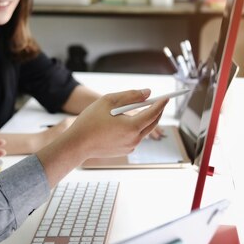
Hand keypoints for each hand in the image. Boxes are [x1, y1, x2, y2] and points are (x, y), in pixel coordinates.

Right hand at [37, 89, 166, 185]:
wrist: (77, 144)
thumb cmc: (90, 121)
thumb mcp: (109, 101)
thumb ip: (130, 95)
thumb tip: (147, 93)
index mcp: (132, 127)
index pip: (153, 113)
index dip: (161, 103)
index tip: (167, 96)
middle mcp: (134, 139)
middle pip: (152, 123)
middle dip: (157, 111)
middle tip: (159, 102)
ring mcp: (130, 147)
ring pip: (144, 130)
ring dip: (146, 120)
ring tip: (143, 109)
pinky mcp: (125, 151)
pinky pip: (135, 137)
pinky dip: (136, 128)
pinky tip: (129, 122)